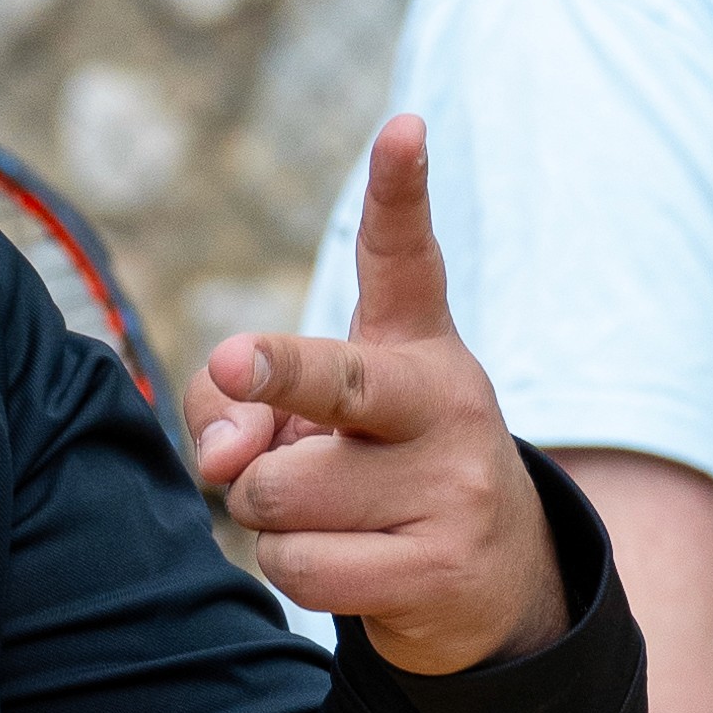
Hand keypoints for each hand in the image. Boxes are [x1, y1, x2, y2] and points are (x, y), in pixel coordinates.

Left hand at [186, 117, 565, 679]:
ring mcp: (452, 488)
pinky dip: (289, 567)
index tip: (402, 129)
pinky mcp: (439, 569)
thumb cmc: (371, 476)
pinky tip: (342, 560)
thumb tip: (223, 459)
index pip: (405, 256)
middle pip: (333, 381)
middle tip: (238, 363)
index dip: (399, 189)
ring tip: (322, 514)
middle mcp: (444, 403)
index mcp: (414, 346)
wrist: (489, 583)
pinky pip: (298, 566)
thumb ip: (232, 402)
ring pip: (279, 492)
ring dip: (266, 514)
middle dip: (274, 373)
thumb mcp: (303, 420)